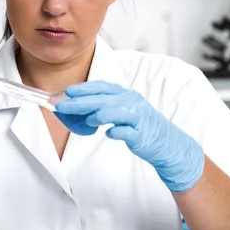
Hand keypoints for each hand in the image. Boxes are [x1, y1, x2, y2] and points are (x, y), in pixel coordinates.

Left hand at [55, 81, 204, 192]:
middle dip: (80, 102)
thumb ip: (104, 106)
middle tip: (62, 106)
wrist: (166, 142)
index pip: (102, 87)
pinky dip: (115, 132)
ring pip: (113, 112)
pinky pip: (124, 132)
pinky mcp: (140, 135)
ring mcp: (137, 118)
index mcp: (126, 94)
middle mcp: (131, 102)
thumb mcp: (123, 110)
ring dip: (97, 116)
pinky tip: (109, 134)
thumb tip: (77, 106)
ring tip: (87, 121)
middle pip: (102, 99)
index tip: (68, 91)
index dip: (84, 88)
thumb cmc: (140, 125)